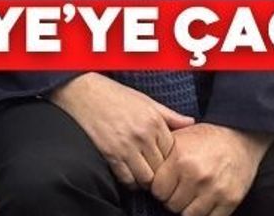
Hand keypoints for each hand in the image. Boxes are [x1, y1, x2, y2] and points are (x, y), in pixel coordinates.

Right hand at [49, 73, 195, 188]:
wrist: (82, 91)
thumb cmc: (113, 94)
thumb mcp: (145, 100)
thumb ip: (169, 115)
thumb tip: (191, 122)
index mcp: (154, 121)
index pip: (174, 153)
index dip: (171, 160)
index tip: (167, 162)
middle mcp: (143, 135)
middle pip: (162, 168)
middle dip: (161, 173)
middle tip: (157, 174)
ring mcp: (126, 146)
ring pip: (147, 178)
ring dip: (146, 180)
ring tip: (144, 176)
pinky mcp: (110, 153)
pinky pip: (126, 178)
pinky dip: (130, 182)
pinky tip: (129, 175)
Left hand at [150, 123, 272, 215]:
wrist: (239, 137)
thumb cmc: (205, 138)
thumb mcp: (178, 137)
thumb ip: (160, 154)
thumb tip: (142, 168)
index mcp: (180, 159)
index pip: (157, 190)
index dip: (158, 189)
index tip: (163, 185)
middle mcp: (197, 176)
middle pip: (171, 204)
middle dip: (171, 199)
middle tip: (177, 190)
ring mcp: (215, 189)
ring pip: (188, 215)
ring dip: (186, 208)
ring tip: (188, 196)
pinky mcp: (231, 199)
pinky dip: (203, 213)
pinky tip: (201, 202)